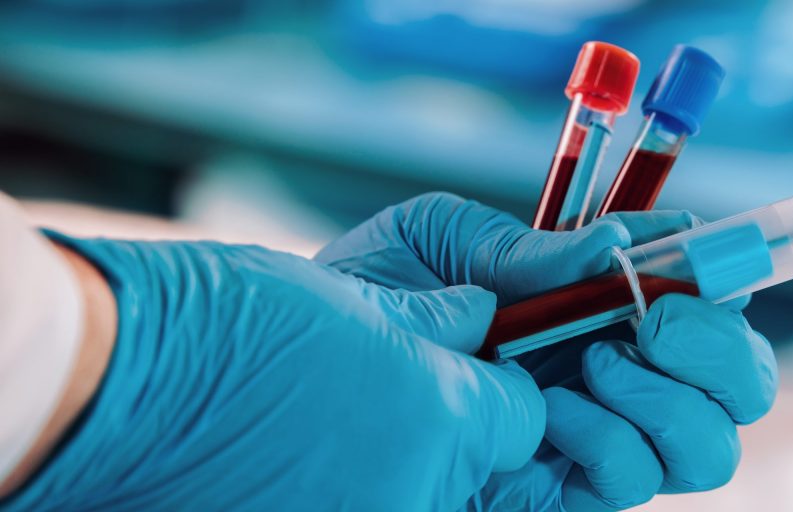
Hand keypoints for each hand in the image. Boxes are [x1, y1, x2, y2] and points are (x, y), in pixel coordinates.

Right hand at [5, 234, 542, 510]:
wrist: (119, 384)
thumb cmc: (237, 323)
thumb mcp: (358, 299)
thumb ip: (443, 317)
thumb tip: (483, 319)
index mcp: (443, 418)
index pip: (525, 417)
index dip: (503, 383)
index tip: (473, 363)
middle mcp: (418, 495)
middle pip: (488, 469)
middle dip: (469, 432)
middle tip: (409, 398)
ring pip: (436, 494)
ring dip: (414, 468)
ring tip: (352, 429)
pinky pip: (381, 505)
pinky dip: (364, 489)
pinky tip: (318, 457)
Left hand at [317, 193, 777, 509]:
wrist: (300, 368)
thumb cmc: (375, 291)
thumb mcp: (442, 241)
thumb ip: (527, 247)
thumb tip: (616, 249)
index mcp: (599, 303)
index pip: (705, 296)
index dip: (727, 274)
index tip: (694, 256)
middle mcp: (616, 372)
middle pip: (739, 385)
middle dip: (719, 350)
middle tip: (654, 319)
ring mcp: (597, 438)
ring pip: (707, 448)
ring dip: (664, 400)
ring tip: (589, 367)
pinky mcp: (562, 493)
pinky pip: (628, 482)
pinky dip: (607, 444)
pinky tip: (548, 416)